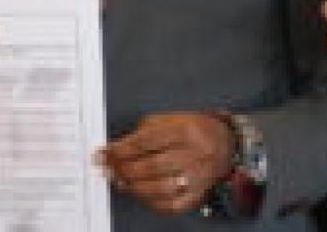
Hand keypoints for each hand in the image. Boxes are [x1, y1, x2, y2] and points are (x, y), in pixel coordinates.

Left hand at [99, 112, 233, 214]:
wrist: (224, 143)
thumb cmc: (190, 129)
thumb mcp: (167, 120)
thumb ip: (141, 133)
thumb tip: (116, 151)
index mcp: (184, 130)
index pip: (146, 142)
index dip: (120, 149)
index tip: (103, 153)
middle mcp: (194, 154)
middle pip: (153, 167)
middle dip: (124, 170)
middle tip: (107, 169)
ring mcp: (198, 178)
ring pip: (162, 190)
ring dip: (134, 188)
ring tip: (119, 181)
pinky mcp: (199, 195)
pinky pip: (172, 205)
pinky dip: (151, 202)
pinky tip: (139, 193)